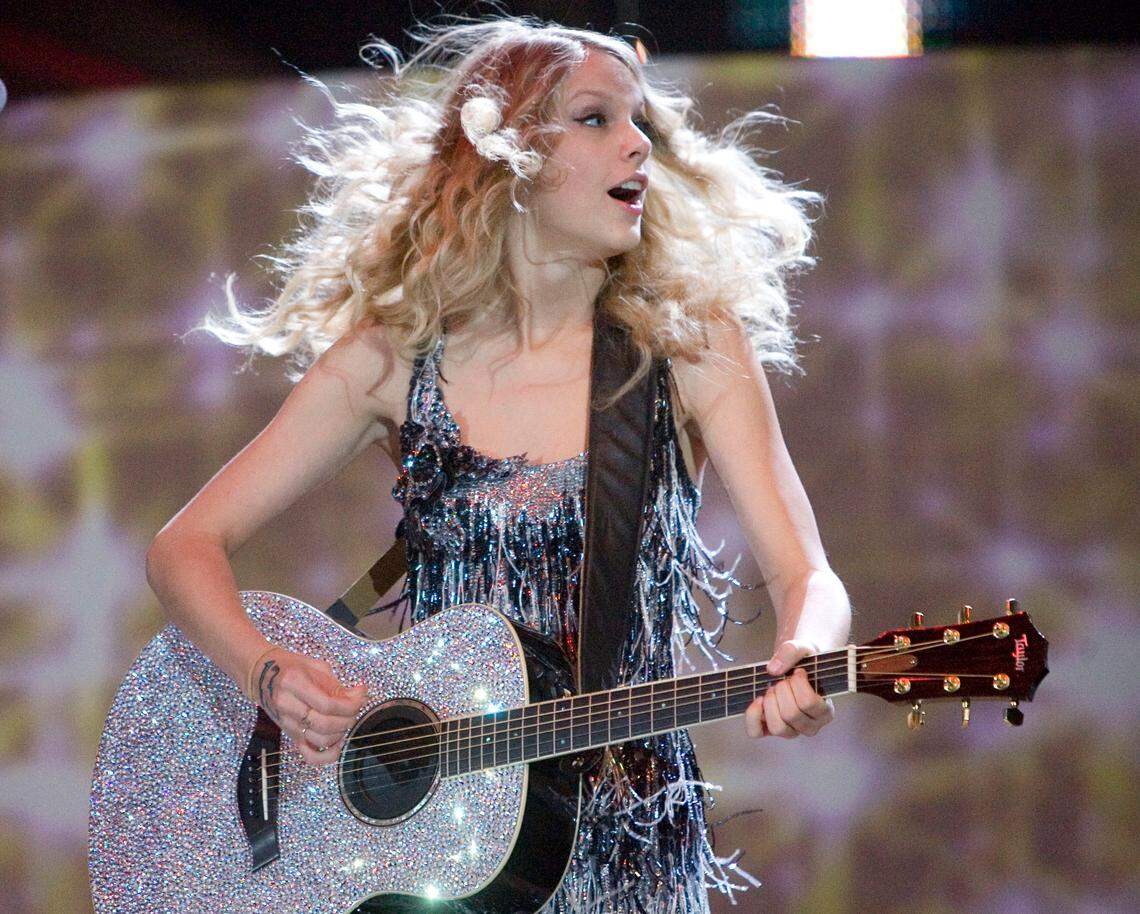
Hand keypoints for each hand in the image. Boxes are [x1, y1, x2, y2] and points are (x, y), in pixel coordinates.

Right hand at [248, 646, 368, 765]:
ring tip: (346, 719)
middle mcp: (287, 705)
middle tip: (354, 709)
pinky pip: (309, 755)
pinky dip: (327, 755)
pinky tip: (338, 742)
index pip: (328, 704)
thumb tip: (359, 697)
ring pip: (320, 740)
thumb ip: (337, 684)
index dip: (350, 705)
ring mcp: (287, 723)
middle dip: (348, 718)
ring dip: (341, 732)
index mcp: (293, 682)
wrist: (262, 674)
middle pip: (325, 724)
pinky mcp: (290, 734)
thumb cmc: (291, 667)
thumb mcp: (316, 667)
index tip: (360, 698)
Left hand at [744, 639, 834, 738]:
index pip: (809, 703)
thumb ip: (791, 652)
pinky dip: (753, 716)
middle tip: (784, 679)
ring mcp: (790, 730)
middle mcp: (810, 726)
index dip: (798, 684)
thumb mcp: (802, 648)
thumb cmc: (804, 661)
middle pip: (791, 715)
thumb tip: (773, 670)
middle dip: (782, 690)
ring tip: (772, 688)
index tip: (799, 671)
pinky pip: (756, 732)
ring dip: (770, 703)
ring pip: (777, 728)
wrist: (795, 666)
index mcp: (824, 711)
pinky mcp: (770, 730)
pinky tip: (758, 699)